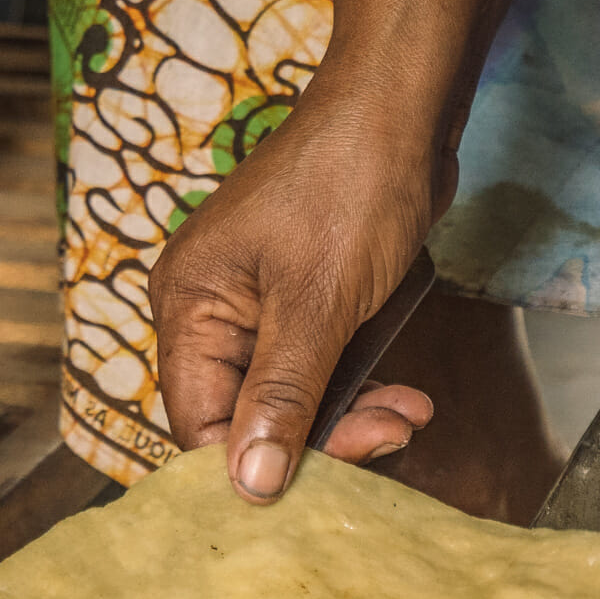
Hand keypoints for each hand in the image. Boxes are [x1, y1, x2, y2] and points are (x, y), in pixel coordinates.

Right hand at [149, 76, 453, 502]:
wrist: (401, 108)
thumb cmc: (350, 187)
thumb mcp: (317, 307)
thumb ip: (281, 399)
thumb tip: (250, 485)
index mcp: (189, 306)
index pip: (197, 420)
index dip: (251, 464)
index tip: (314, 490)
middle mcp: (210, 310)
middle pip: (246, 414)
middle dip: (320, 437)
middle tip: (389, 439)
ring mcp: (255, 305)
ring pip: (289, 398)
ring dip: (351, 416)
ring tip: (410, 417)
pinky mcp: (300, 300)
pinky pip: (316, 368)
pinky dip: (359, 387)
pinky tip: (405, 398)